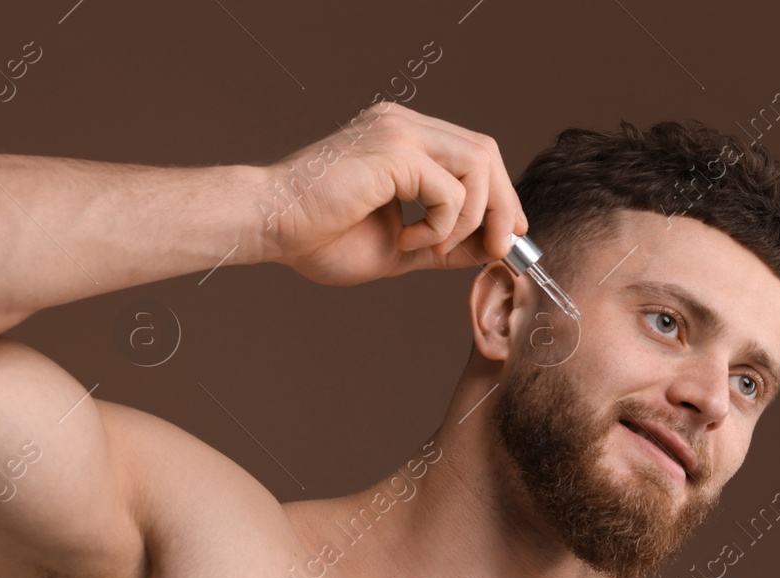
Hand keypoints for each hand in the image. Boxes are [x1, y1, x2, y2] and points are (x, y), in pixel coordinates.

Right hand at [256, 101, 527, 285]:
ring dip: (472, 219)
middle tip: (498, 248)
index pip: (474, 153)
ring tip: (435, 248)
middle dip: (503, 206)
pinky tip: (406, 240)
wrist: (270, 227)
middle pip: (486, 152)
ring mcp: (399, 131)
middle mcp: (404, 125)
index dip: (501, 194)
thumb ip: (447, 244)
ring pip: (478, 165)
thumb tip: (491, 250)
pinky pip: (451, 190)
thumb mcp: (403, 247)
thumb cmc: (319, 236)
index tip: (509, 235)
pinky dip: (442, 226)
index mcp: (404, 138)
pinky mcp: (394, 150)